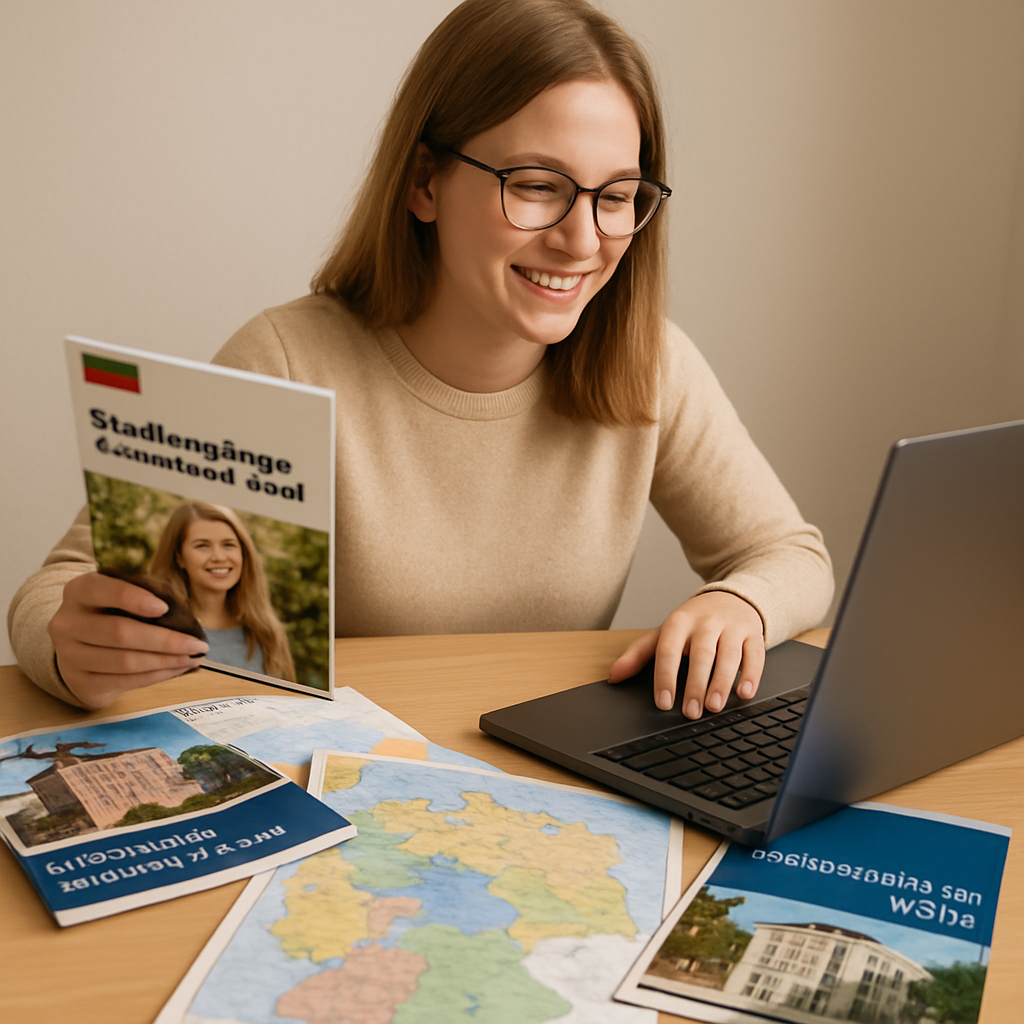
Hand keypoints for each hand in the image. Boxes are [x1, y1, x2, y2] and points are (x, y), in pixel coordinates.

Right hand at [48, 571, 208, 709]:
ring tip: (193, 657)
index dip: (135, 599)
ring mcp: (70, 656)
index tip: (165, 607)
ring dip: (166, 661)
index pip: (105, 591)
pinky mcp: (81, 683)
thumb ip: (144, 597)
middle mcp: (67, 623)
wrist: (78, 649)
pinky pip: (125, 681)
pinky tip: (178, 668)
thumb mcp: (119, 597)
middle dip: (166, 640)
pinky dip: (157, 675)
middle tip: (199, 644)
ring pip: (125, 661)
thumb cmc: (111, 614)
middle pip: (120, 632)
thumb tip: (187, 619)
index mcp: (78, 592)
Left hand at [608, 591, 764, 718]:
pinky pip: (755, 654)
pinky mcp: (754, 633)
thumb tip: (614, 676)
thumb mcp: (664, 633)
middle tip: (691, 712)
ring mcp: (732, 626)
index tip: (663, 703)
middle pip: (701, 654)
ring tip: (714, 706)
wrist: (730, 598)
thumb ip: (638, 654)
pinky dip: (751, 675)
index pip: (669, 649)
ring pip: (729, 655)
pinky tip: (744, 693)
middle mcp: (706, 622)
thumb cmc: (693, 622)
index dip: (665, 677)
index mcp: (679, 621)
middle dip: (695, 685)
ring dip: (722, 683)